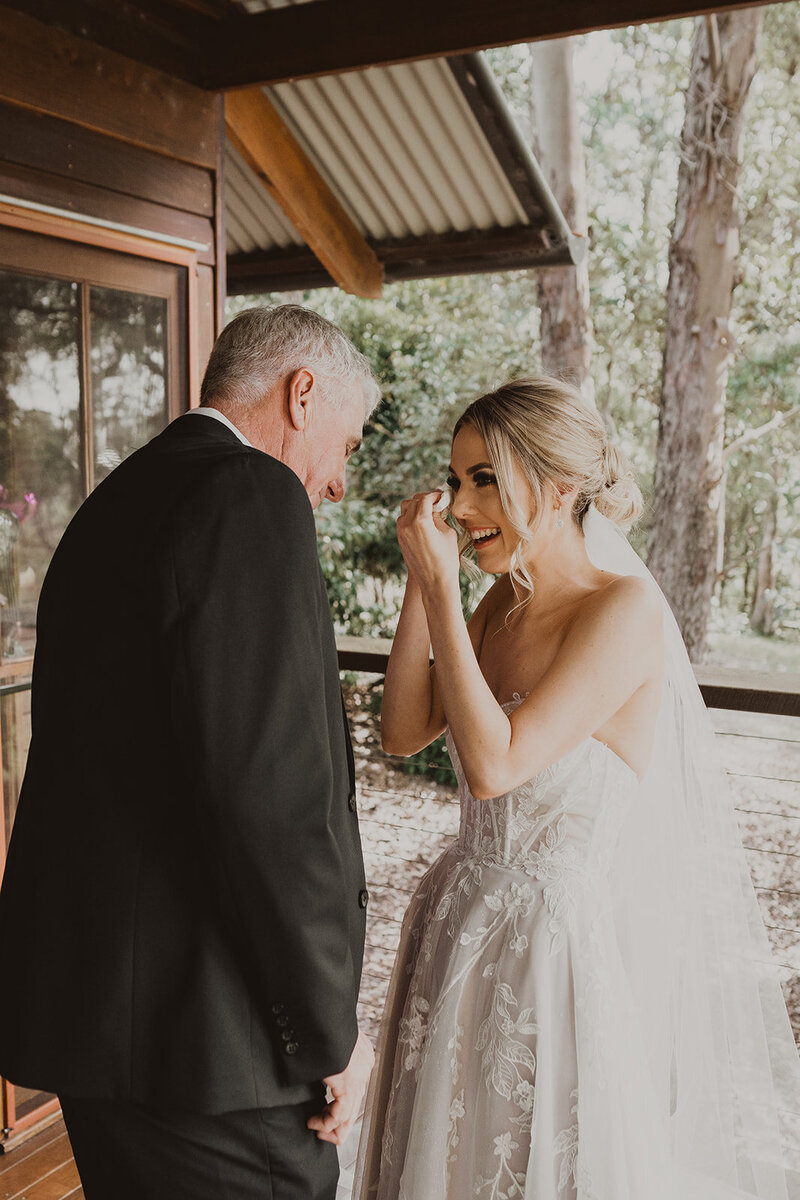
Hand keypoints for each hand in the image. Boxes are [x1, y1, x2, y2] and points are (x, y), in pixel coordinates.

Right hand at [307, 1029, 374, 1145]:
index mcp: (363, 1056)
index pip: (355, 1094)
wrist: (321, 1009)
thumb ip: (334, 1055)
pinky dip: (324, 1123)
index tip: (322, 1113)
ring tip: (315, 1126)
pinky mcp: (347, 1082)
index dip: (338, 1110)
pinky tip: (313, 1121)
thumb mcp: (332, 1039)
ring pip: (348, 1117)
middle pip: (354, 1108)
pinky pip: (339, 1116)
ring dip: (328, 1127)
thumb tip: (326, 1072)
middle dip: (334, 1124)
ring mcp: (358, 1076)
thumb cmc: (321, 1019)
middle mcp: (364, 1068)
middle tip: (318, 1128)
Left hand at [397, 491, 459, 594]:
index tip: (442, 496)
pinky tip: (423, 521)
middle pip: (414, 501)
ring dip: (416, 506)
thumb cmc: (446, 559)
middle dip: (425, 499)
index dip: (434, 495)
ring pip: (405, 509)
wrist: (435, 582)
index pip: (425, 498)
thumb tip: (435, 507)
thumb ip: (439, 516)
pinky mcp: (400, 539)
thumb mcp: (447, 533)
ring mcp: (401, 532)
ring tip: (429, 511)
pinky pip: (403, 520)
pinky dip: (411, 516)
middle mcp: (407, 524)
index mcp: (420, 521)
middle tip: (437, 502)